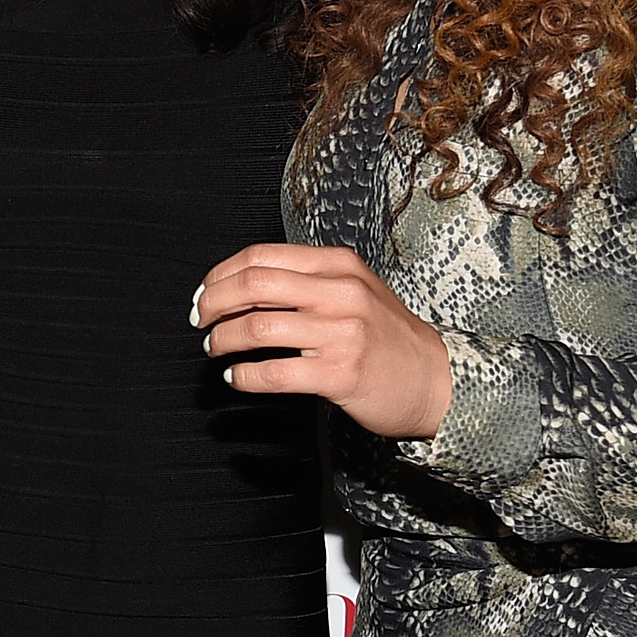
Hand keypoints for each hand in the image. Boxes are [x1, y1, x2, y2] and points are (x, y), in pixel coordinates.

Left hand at [196, 242, 453, 439]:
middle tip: (200, 321)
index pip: (261, 257)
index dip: (221, 275)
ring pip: (256, 328)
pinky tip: (237, 378)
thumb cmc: (388, 337)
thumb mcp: (355, 289)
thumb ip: (307, 280)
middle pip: (252, 285)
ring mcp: (342, 333)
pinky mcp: (340, 373)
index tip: (205, 294)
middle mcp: (340, 292)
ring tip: (216, 349)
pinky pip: (273, 372)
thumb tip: (241, 285)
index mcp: (339, 265)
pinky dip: (244, 376)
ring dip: (223, 340)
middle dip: (213, 304)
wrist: (436, 379)